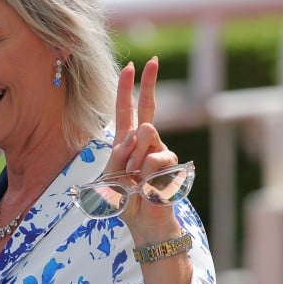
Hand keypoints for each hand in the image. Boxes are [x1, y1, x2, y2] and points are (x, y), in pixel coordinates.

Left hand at [109, 56, 183, 240]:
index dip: (127, 89)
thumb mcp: (111, 177)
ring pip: (146, 136)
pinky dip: (146, 172)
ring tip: (134, 179)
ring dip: (135, 158)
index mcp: (127, 143)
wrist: (142, 222)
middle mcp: (145, 143)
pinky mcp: (171, 165)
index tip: (130, 67)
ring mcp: (160, 152)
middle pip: (148, 108)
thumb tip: (142, 131)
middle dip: (149, 83)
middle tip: (152, 61)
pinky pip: (155, 158)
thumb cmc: (125, 200)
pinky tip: (147, 185)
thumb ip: (120, 154)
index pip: (127, 111)